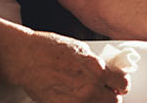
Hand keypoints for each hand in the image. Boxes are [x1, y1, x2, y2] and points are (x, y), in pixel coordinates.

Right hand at [0, 30, 128, 102]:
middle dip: (110, 97)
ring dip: (95, 102)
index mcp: (96, 68)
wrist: (25, 57)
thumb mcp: (79, 49)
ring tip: (86, 95)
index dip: (120, 85)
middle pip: (113, 102)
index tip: (117, 86)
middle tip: (103, 93)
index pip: (122, 84)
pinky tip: (74, 98)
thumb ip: (95, 64)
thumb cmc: (47, 48)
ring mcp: (76, 100)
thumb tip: (106, 73)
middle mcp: (89, 86)